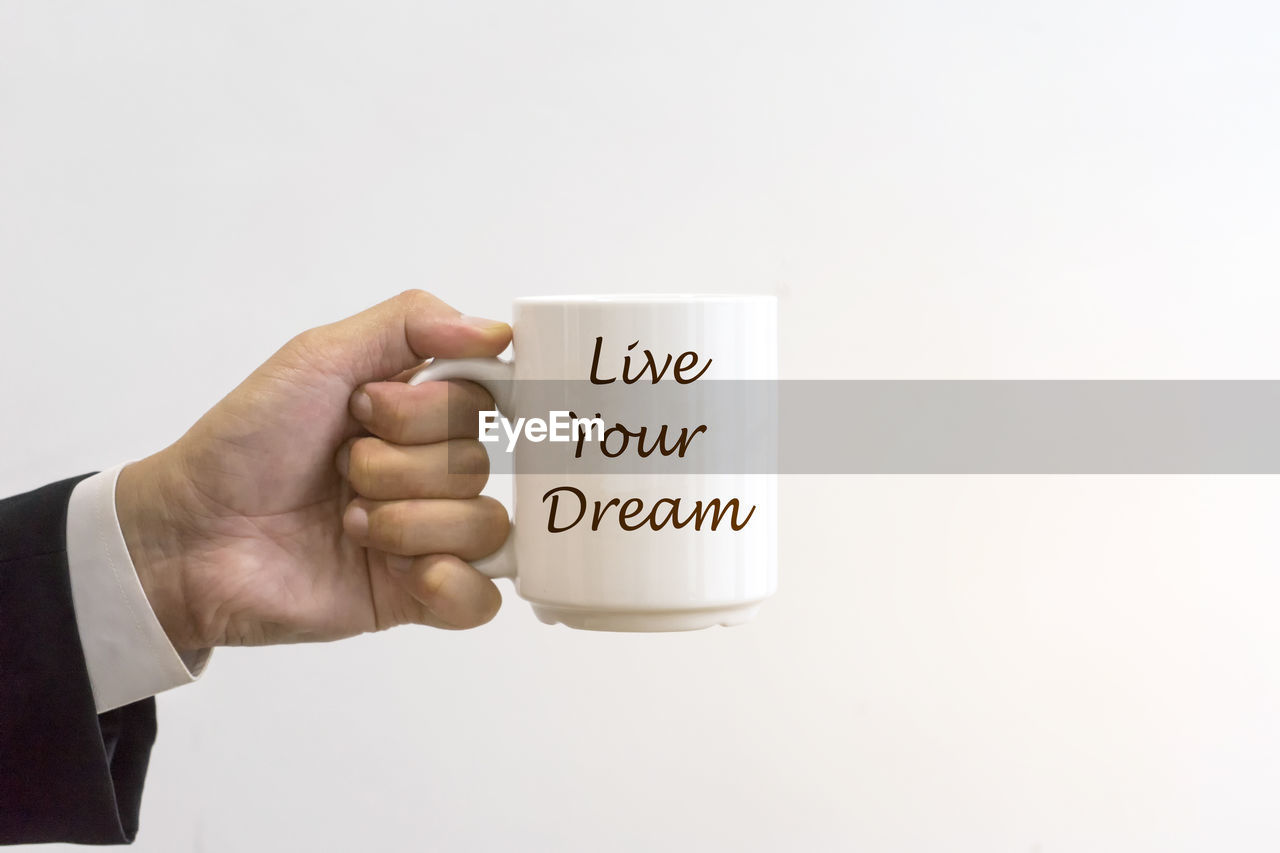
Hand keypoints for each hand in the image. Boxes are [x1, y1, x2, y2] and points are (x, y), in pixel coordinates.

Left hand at [115, 290, 511, 650]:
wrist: (191, 536)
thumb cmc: (244, 445)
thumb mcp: (319, 356)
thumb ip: (411, 323)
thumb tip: (499, 332)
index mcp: (415, 413)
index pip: (480, 401)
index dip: (426, 410)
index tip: (363, 410)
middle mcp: (429, 471)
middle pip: (477, 464)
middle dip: (398, 468)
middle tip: (339, 473)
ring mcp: (428, 536)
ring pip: (482, 524)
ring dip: (407, 523)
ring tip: (348, 524)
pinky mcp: (418, 597)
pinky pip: (483, 598)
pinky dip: (453, 584)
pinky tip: (402, 573)